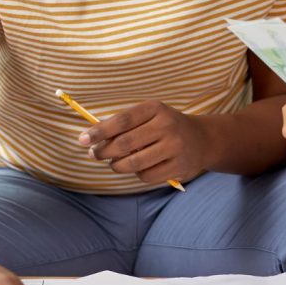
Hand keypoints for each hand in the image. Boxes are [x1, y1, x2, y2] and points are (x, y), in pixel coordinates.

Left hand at [80, 100, 211, 185]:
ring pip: (134, 163)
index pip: (122, 120)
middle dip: (104, 151)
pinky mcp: (179, 167)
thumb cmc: (166, 126)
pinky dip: (137, 174)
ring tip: (115, 163)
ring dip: (118, 165)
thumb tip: (93, 138)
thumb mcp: (150, 116)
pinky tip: (139, 168)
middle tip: (94, 154)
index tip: (82, 139)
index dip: (99, 131)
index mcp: (156, 109)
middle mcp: (167, 126)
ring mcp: (175, 147)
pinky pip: (147, 176)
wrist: (203, 139)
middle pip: (125, 143)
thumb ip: (126, 124)